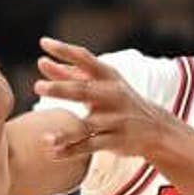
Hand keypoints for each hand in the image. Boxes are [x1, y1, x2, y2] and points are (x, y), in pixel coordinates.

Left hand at [33, 38, 174, 161]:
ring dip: (66, 133)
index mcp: (108, 76)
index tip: (43, 42)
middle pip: (83, 90)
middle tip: (37, 86)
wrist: (156, 128)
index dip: (64, 50)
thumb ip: (71, 74)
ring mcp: (114, 119)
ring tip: (46, 139)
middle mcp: (112, 95)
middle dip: (61, 88)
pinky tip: (51, 152)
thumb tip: (42, 62)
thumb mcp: (102, 83)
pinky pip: (89, 146)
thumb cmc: (119, 100)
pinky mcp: (115, 140)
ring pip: (87, 126)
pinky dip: (70, 150)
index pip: (85, 58)